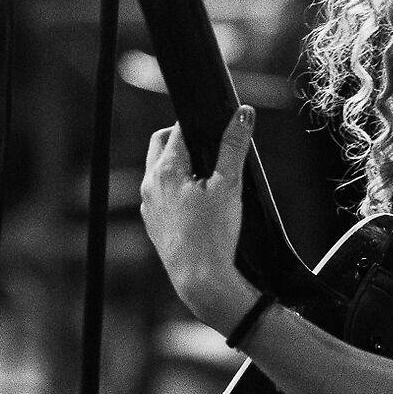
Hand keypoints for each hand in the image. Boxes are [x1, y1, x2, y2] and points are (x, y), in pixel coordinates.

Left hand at [139, 105, 258, 334]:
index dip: (197, 123)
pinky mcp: (153, 223)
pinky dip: (175, 188)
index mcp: (166, 170)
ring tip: (206, 175)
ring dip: (178, 164)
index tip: (215, 126)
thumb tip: (242, 113)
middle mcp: (150, 184)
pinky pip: (160, 194)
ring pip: (158, 170)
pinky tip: (198, 202)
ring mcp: (149, 205)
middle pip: (161, 144)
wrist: (201, 280)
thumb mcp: (230, 186)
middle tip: (209, 147)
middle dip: (182, 139)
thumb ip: (234, 146)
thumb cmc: (214, 235)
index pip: (177, 129)